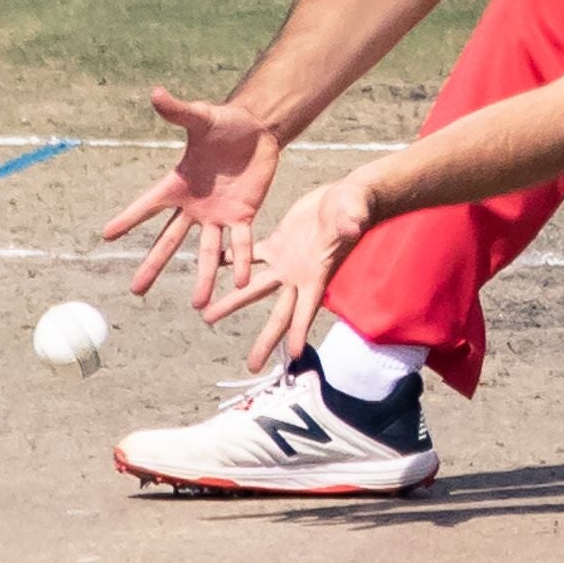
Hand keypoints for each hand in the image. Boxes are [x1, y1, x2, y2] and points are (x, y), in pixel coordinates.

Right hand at [99, 89, 284, 313]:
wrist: (258, 130)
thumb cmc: (225, 122)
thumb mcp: (202, 116)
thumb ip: (179, 111)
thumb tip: (156, 92)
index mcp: (178, 183)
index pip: (148, 205)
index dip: (128, 219)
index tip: (106, 236)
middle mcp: (194, 206)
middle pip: (170, 241)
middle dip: (153, 266)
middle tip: (135, 291)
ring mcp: (218, 215)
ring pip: (208, 253)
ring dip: (204, 278)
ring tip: (198, 305)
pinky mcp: (243, 216)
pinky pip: (241, 244)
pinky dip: (241, 263)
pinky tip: (240, 284)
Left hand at [202, 174, 379, 373]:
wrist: (346, 196)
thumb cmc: (355, 205)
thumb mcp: (352, 212)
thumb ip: (350, 221)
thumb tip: (351, 226)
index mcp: (317, 274)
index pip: (307, 310)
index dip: (299, 331)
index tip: (292, 356)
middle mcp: (298, 276)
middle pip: (279, 314)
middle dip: (265, 341)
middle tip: (251, 367)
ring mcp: (285, 262)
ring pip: (254, 288)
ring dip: (232, 302)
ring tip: (208, 317)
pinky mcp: (276, 243)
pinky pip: (248, 256)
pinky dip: (230, 262)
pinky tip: (211, 268)